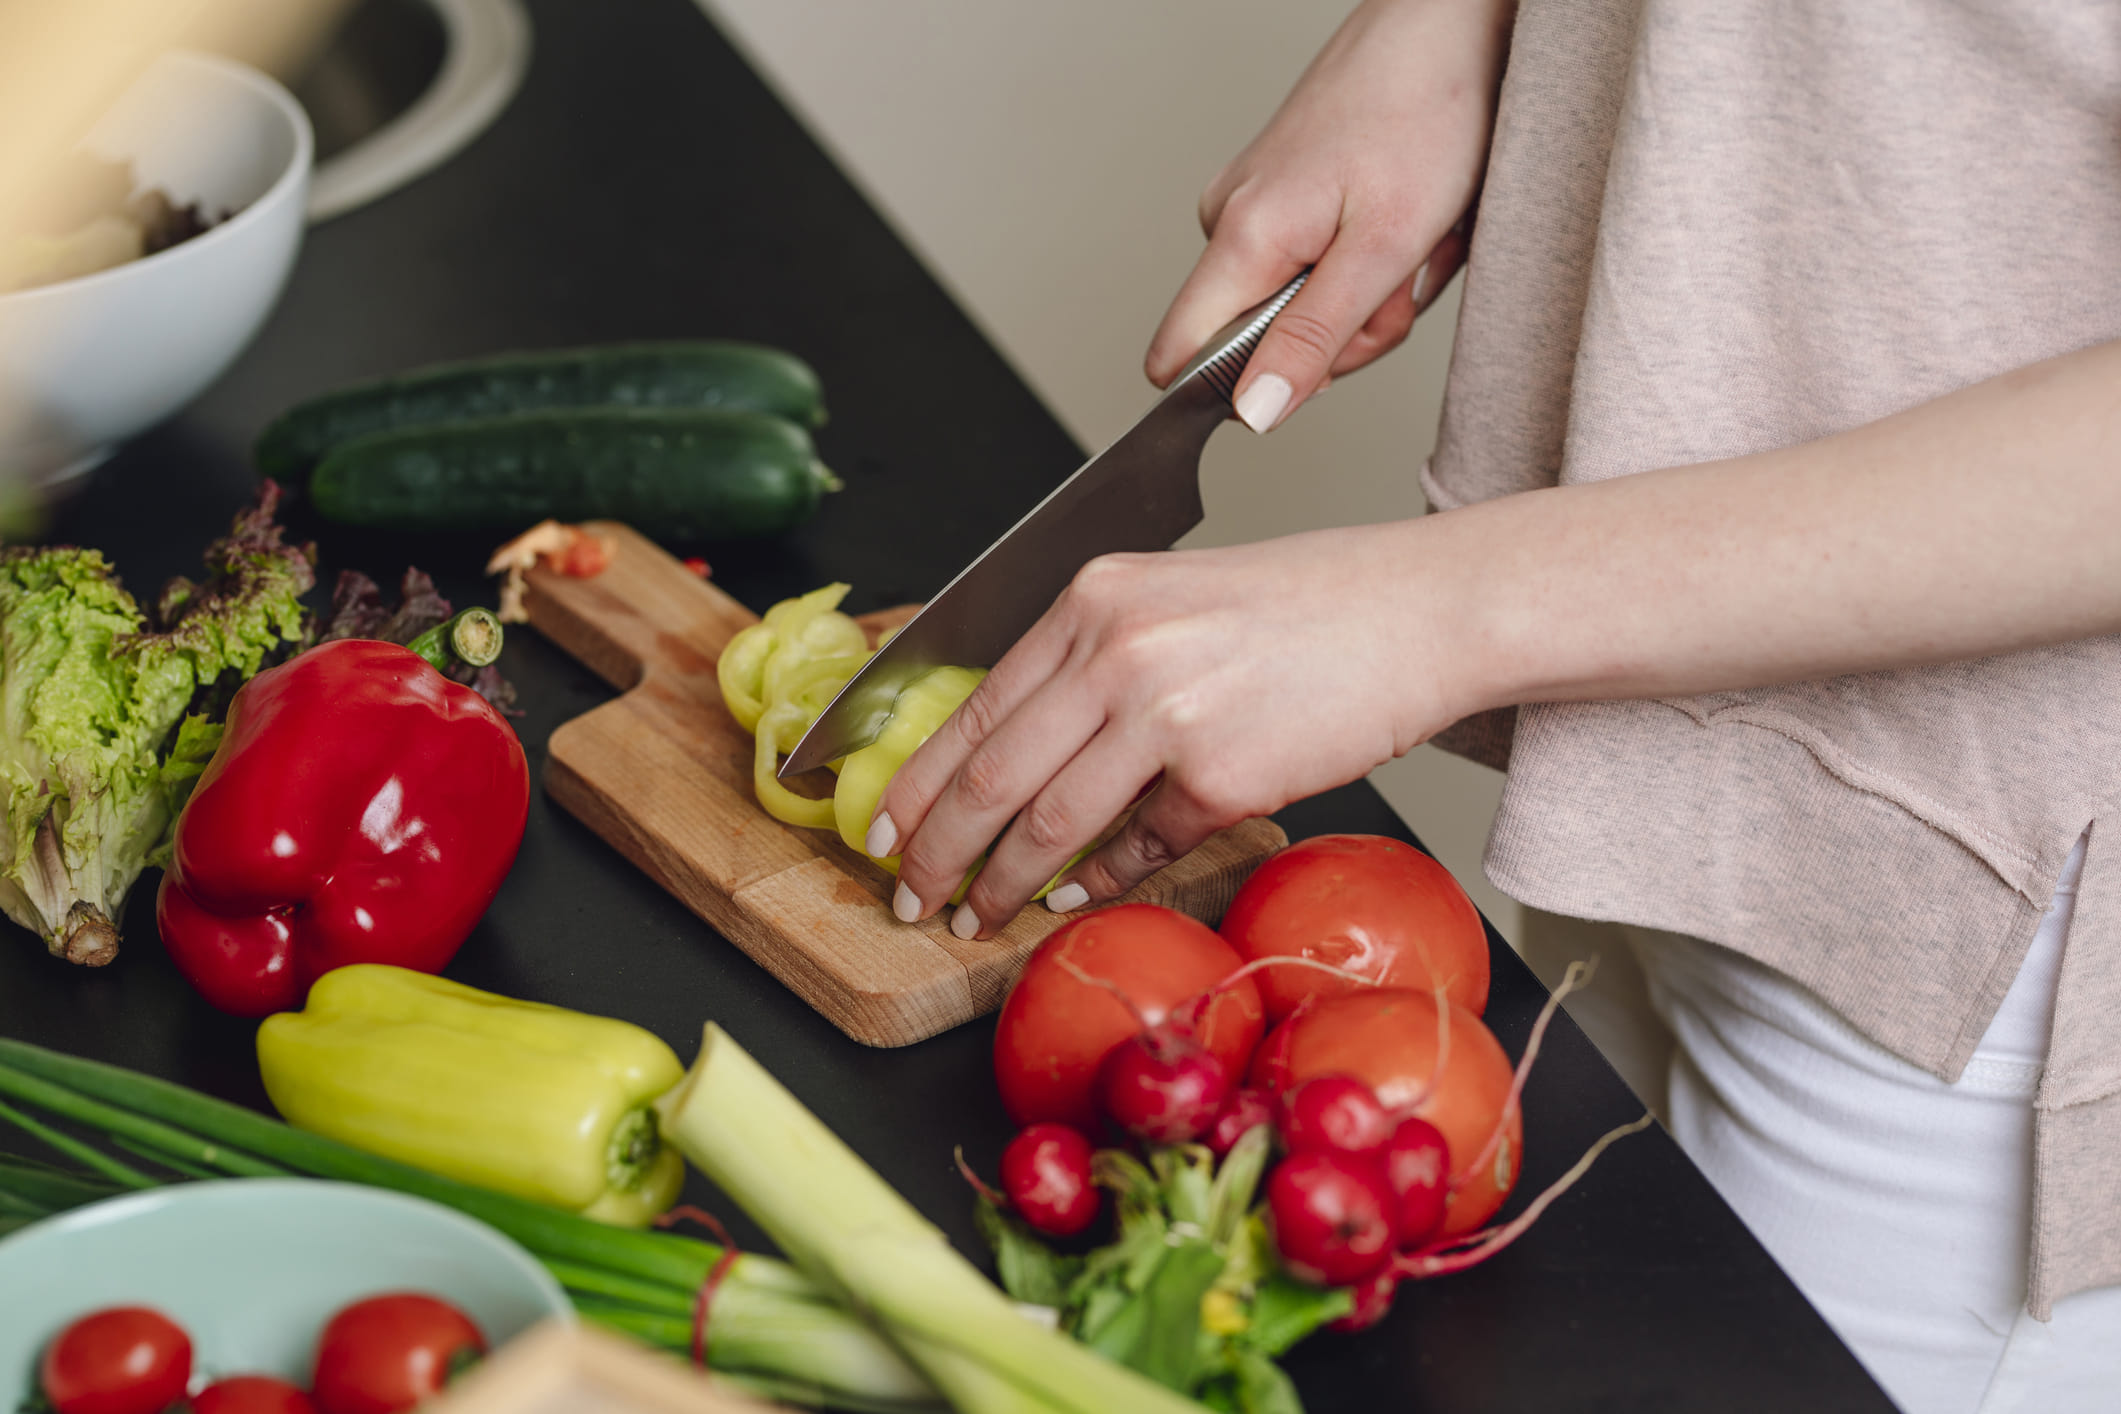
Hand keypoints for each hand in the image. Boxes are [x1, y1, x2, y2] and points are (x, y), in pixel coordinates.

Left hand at [866, 524, 1463, 938]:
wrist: (1419, 611)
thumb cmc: (1307, 607)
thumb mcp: (1171, 603)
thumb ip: (1091, 665)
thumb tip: (1016, 758)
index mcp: (1093, 598)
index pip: (972, 708)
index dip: (918, 785)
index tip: (887, 833)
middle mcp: (1117, 648)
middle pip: (988, 777)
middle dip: (939, 854)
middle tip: (911, 897)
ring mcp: (1167, 714)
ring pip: (1046, 825)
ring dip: (1003, 887)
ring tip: (979, 918)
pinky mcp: (1222, 777)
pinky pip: (1138, 849)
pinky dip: (1101, 882)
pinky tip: (1077, 899)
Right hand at [1144, 0, 1511, 431]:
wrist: (1452, 19)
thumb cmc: (1427, 108)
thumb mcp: (1384, 247)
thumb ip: (1313, 339)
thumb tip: (1252, 411)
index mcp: (1241, 237)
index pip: (1177, 361)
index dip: (1240, 390)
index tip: (1313, 368)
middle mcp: (1230, 220)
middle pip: (1261, 345)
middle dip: (1345, 336)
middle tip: (1398, 281)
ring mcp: (1256, 203)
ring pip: (1301, 308)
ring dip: (1371, 294)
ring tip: (1413, 234)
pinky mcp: (1286, 191)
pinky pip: (1319, 265)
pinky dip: (1372, 257)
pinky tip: (1404, 219)